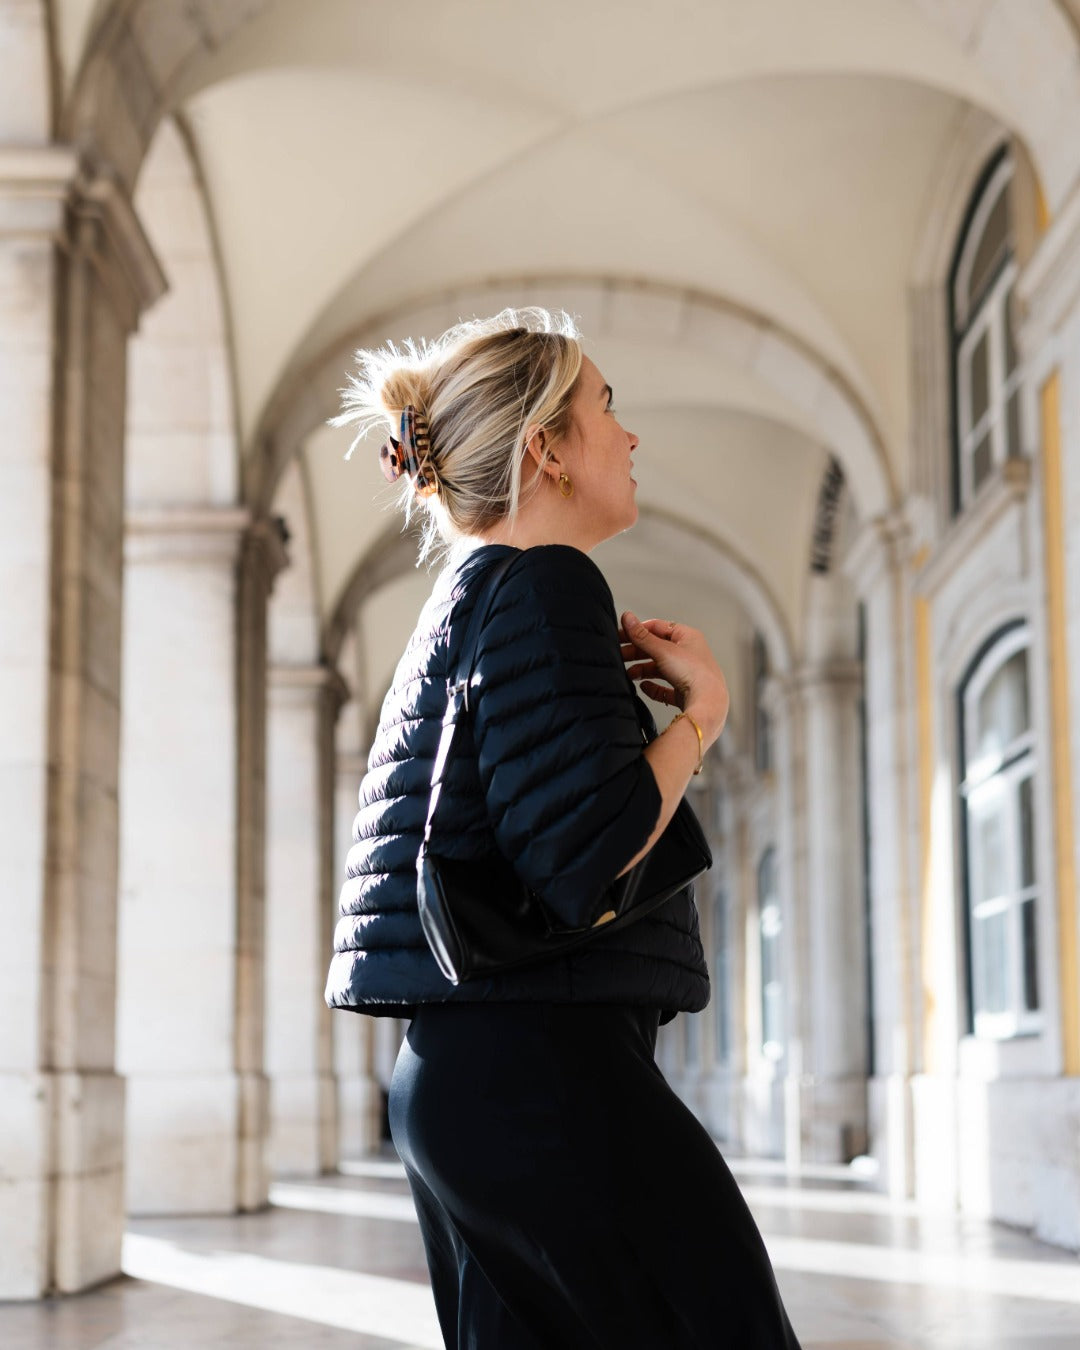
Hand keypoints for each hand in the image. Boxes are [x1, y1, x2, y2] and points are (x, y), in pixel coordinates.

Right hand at [618, 611, 728, 745]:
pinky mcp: (685, 692)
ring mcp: (688, 674)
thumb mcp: (663, 650)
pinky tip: (644, 688)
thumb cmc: (695, 674)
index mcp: (688, 637)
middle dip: (637, 652)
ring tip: (629, 673)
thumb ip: (642, 636)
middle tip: (620, 654)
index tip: (621, 635)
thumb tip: (628, 618)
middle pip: (657, 648)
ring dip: (643, 669)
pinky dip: (653, 687)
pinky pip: (665, 688)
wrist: (708, 705)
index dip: (639, 630)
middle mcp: (689, 654)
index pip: (658, 627)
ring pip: (659, 668)